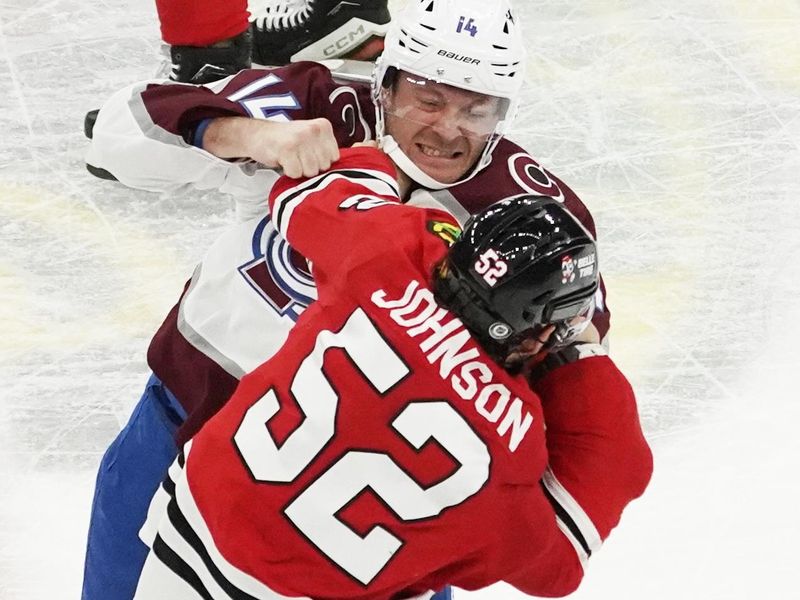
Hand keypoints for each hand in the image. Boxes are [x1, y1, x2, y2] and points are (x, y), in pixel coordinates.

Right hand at [204, 117, 339, 177]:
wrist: (258, 135)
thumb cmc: (287, 142)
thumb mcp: (312, 140)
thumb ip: (326, 151)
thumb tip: (344, 172)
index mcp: (323, 126)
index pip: (334, 158)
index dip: (320, 161)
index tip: (307, 153)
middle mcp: (314, 130)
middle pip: (323, 167)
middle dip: (310, 167)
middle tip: (297, 155)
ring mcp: (300, 138)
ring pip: (311, 171)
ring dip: (299, 170)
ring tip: (291, 157)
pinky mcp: (287, 149)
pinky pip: (296, 173)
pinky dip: (288, 171)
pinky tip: (283, 160)